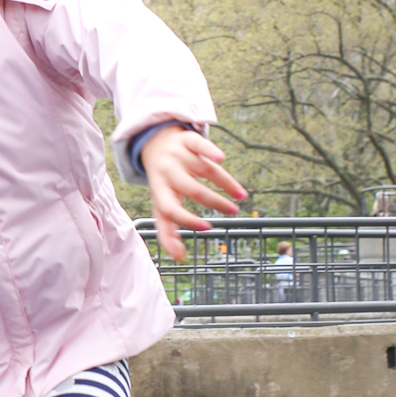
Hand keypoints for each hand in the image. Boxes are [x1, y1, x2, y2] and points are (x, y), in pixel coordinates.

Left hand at [141, 128, 245, 261]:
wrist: (154, 144)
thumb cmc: (162, 183)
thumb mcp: (160, 204)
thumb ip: (167, 231)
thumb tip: (179, 257)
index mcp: (160, 191)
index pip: (170, 209)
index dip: (187, 220)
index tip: (208, 229)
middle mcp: (167, 172)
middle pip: (191, 188)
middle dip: (214, 202)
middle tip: (233, 212)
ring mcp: (177, 155)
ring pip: (203, 169)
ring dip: (225, 182)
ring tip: (241, 195)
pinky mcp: (187, 139)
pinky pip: (198, 143)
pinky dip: (209, 150)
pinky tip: (221, 158)